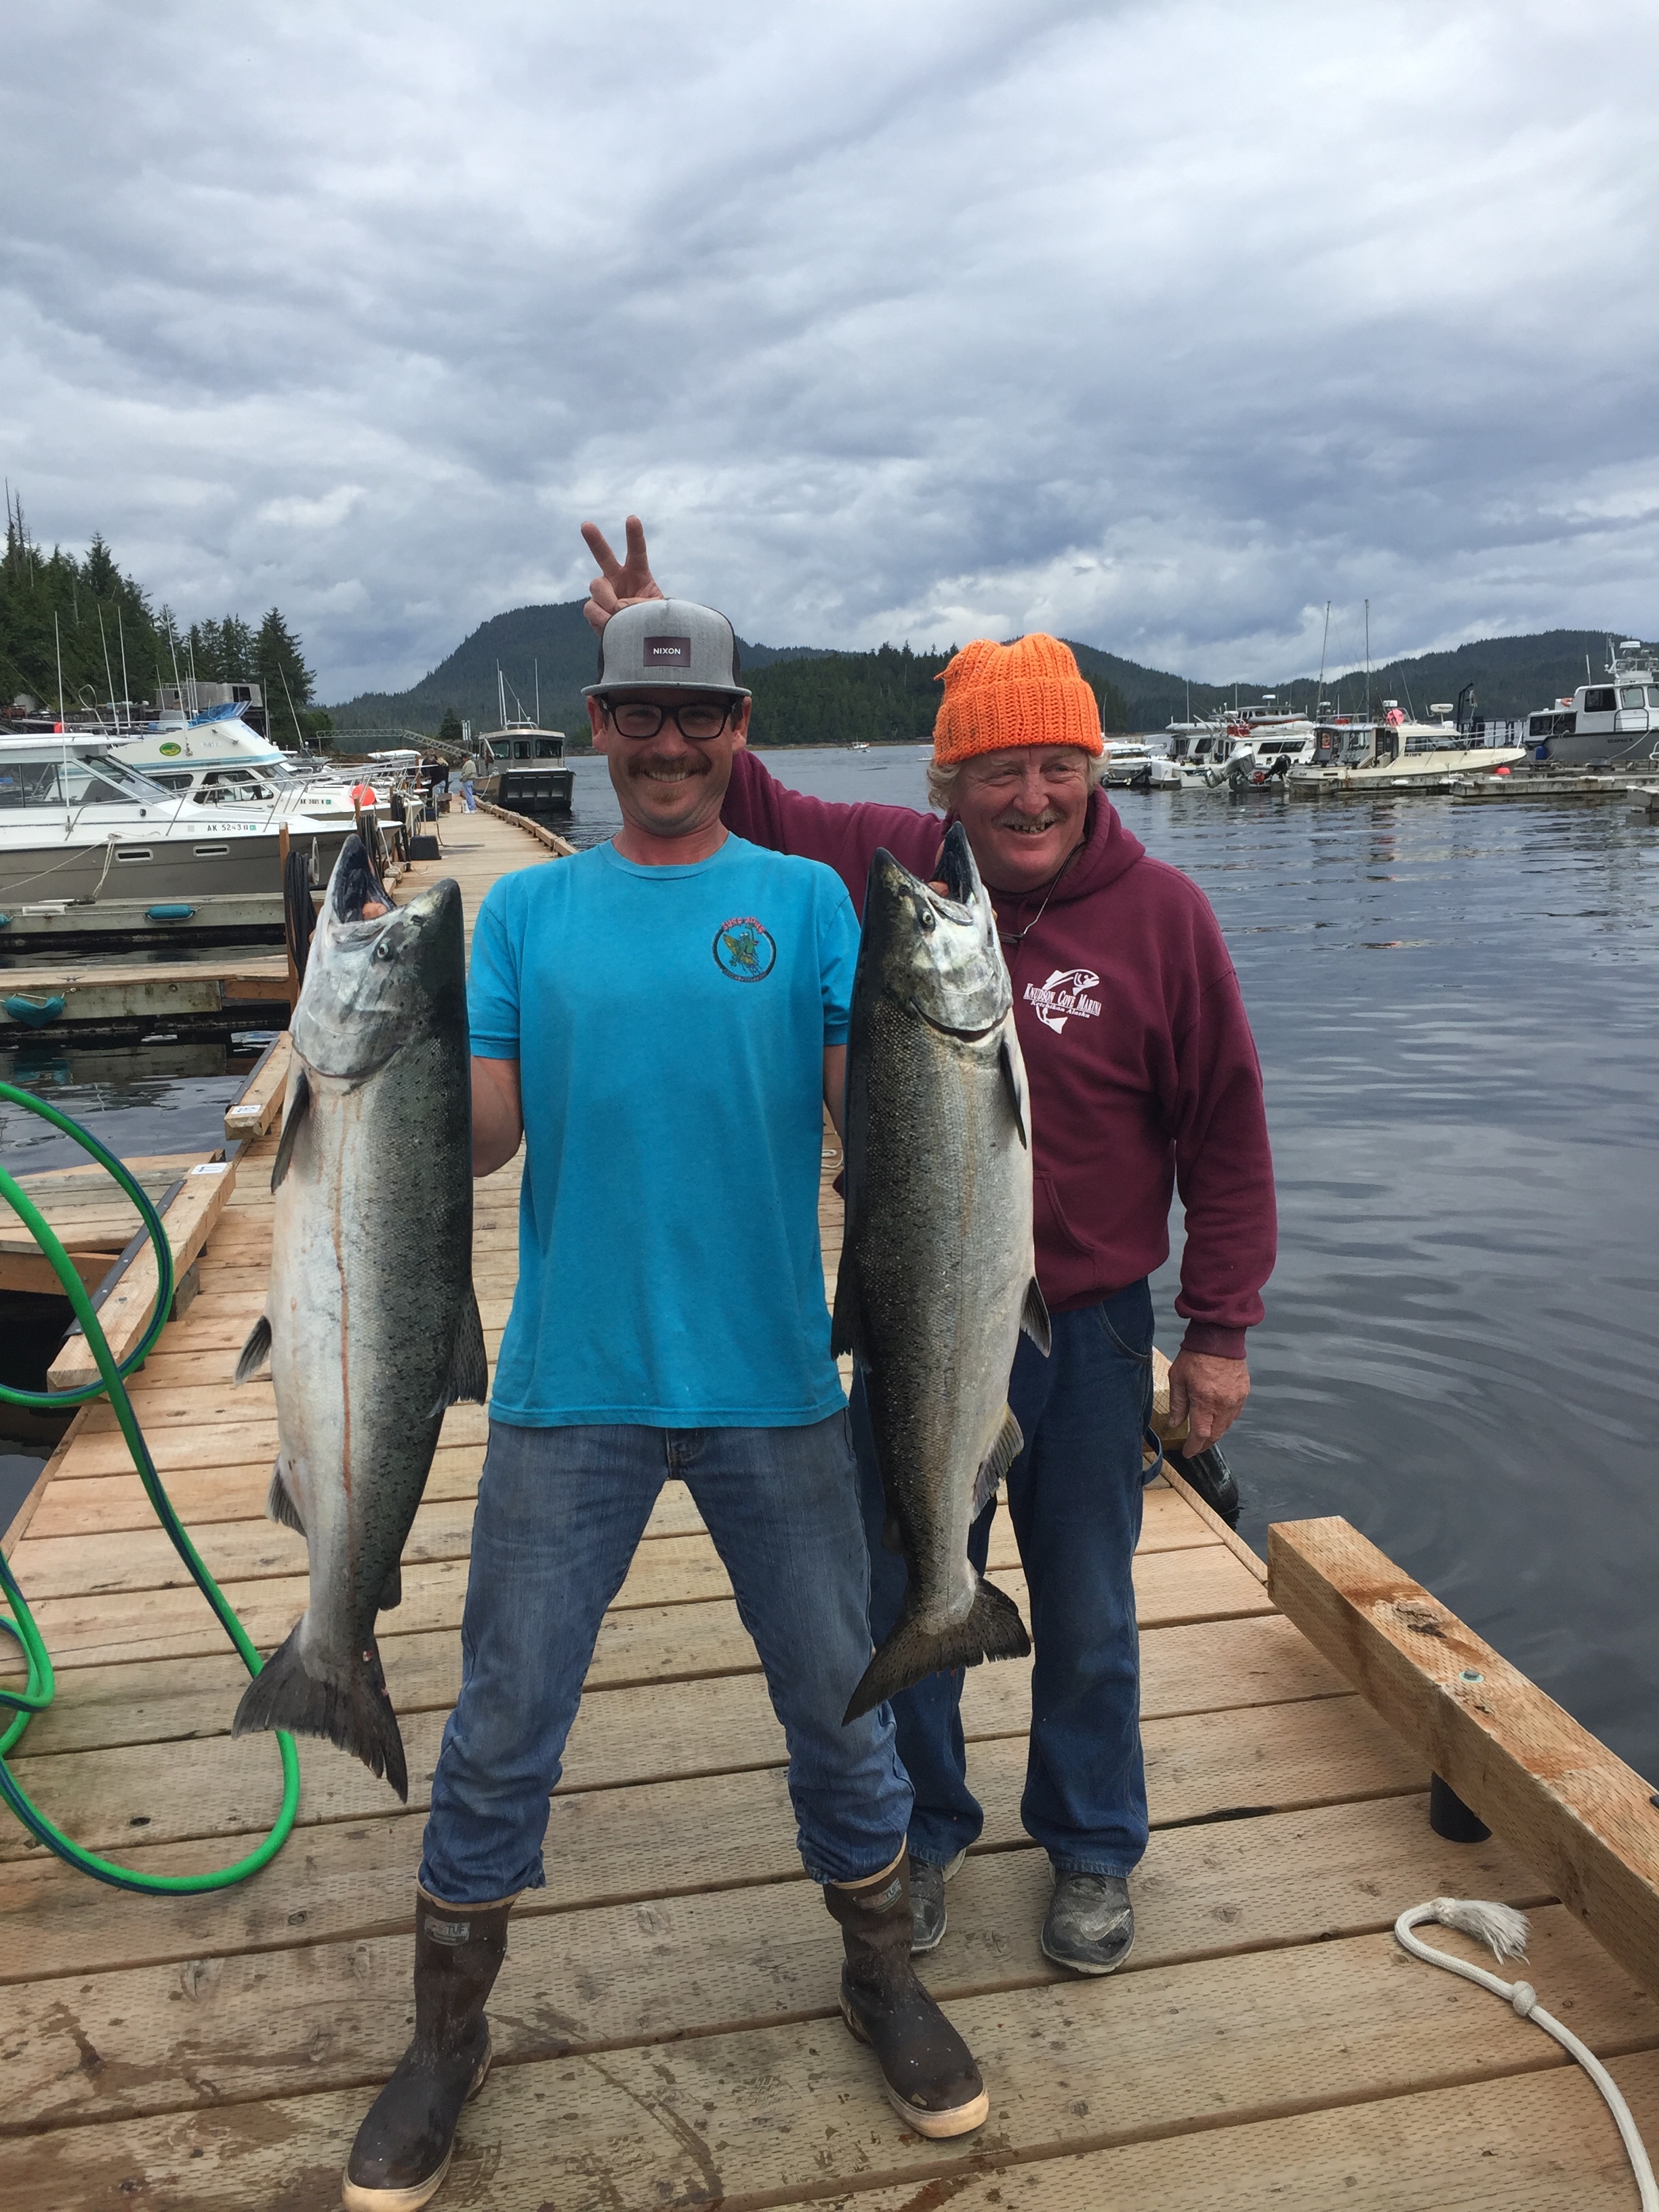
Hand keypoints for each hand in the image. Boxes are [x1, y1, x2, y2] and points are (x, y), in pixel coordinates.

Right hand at [581, 515, 663, 633]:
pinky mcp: (594, 609)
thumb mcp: (654, 613)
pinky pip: (591, 608)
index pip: (636, 551)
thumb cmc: (651, 622)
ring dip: (608, 600)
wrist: (637, 640)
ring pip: (596, 586)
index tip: (632, 519)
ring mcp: (603, 593)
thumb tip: (616, 607)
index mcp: (638, 574)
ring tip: (618, 614)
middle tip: (586, 525)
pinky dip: (601, 617)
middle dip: (594, 540)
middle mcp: (617, 578)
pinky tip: (610, 624)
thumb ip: (639, 606)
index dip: (634, 536)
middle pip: (603, 556)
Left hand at [1166, 1350, 1248, 1455]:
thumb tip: (1175, 1425)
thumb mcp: (1178, 1379)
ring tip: (1204, 1436)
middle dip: (1204, 1444)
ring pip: (1227, 1426)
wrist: (1219, 1337)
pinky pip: (1235, 1414)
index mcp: (1205, 1401)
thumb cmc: (1194, 1356)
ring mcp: (1237, 1399)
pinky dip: (1225, 1421)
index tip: (1187, 1452)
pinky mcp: (1244, 1392)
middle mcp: (1224, 1404)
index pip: (1201, 1434)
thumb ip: (1178, 1404)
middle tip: (1195, 1447)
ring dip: (1215, 1433)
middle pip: (1216, 1434)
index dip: (1194, 1447)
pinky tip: (1217, 1419)